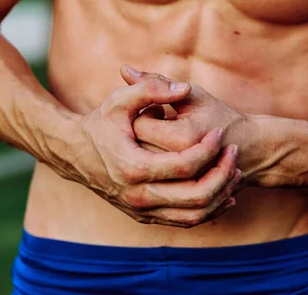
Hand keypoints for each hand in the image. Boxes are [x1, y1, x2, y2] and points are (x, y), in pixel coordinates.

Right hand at [62, 76, 241, 227]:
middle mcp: (137, 195)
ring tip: (234, 171)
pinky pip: (185, 221)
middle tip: (234, 153)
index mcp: (133, 167)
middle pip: (196, 196)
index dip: (209, 149)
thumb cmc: (99, 124)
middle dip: (223, 174)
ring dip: (220, 195)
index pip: (185, 165)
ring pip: (194, 215)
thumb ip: (150, 87)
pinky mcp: (145, 217)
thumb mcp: (119, 100)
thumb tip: (183, 87)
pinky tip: (222, 191)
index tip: (220, 132)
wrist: (74, 155)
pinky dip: (208, 209)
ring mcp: (141, 210)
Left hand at [121, 66, 259, 185]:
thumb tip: (124, 69)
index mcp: (182, 137)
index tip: (159, 111)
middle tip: (159, 126)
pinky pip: (154, 184)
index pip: (139, 123)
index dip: (145, 112)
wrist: (252, 151)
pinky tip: (166, 161)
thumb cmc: (221, 117)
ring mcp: (181, 185)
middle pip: (137, 147)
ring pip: (143, 168)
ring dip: (146, 152)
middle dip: (143, 133)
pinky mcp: (181, 198)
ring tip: (163, 143)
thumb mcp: (193, 95)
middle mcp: (180, 164)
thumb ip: (157, 83)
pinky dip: (153, 171)